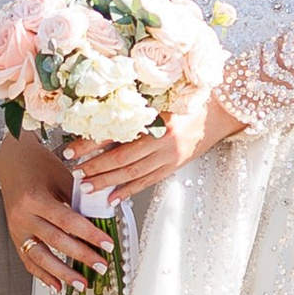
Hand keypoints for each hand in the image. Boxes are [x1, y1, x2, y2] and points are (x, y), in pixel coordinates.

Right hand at [0, 130, 113, 294]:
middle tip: (101, 266)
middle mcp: (23, 215)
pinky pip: (28, 259)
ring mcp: (16, 228)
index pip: (67, 220)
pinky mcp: (15, 236)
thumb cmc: (38, 165)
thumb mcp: (61, 175)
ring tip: (81, 284)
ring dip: (62, 273)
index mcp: (35, 198)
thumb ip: (80, 198)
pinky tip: (57, 285)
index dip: (89, 235)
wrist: (12, 161)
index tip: (107, 245)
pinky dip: (43, 274)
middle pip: (56, 241)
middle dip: (81, 256)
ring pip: (40, 256)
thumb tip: (104, 218)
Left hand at [72, 82, 244, 204]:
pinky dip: (129, 191)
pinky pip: (148, 181)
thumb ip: (138, 105)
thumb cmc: (192, 100)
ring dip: (108, 182)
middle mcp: (162, 140)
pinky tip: (113, 198)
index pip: (116, 133)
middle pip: (122, 158)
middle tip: (76, 173)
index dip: (91, 143)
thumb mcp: (164, 96)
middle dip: (96, 167)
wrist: (222, 113)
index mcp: (156, 119)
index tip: (72, 149)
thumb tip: (102, 112)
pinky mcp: (174, 166)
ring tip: (88, 187)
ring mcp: (169, 156)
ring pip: (133, 173)